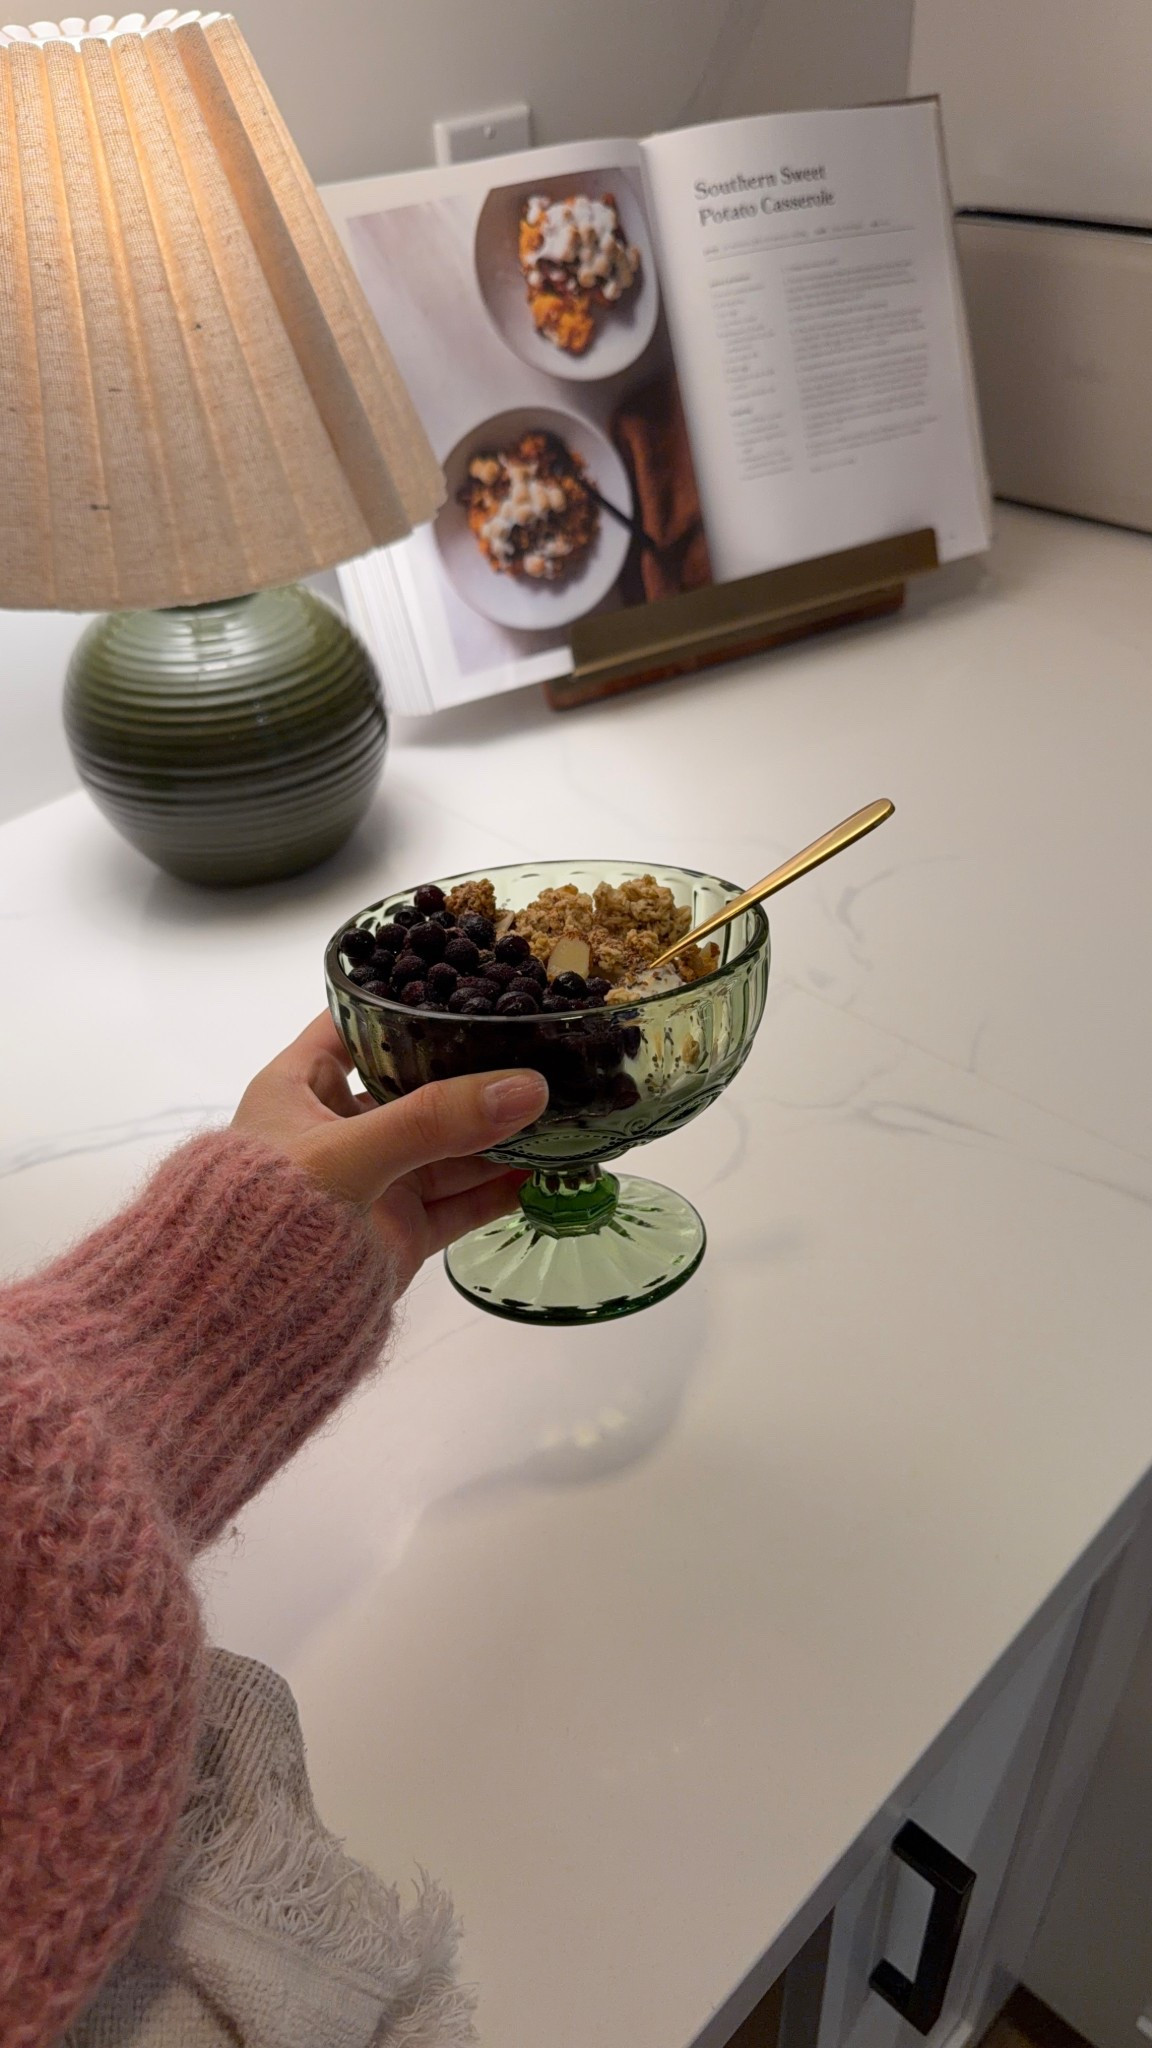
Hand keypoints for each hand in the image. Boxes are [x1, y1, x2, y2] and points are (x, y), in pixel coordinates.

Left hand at [232, 1013, 547, 1293]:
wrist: (247, 1318)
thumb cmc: (271, 1209)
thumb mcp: (350, 1151)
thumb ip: (435, 1120)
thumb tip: (527, 1088)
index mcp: (299, 1086)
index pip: (354, 1024)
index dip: (402, 1001)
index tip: (463, 981)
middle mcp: (340, 1126)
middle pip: (418, 1085)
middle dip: (474, 1070)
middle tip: (537, 1043)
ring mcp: (376, 1179)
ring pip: (450, 1146)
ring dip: (501, 1132)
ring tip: (562, 1106)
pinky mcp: (403, 1229)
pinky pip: (462, 1202)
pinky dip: (503, 1188)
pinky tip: (546, 1170)